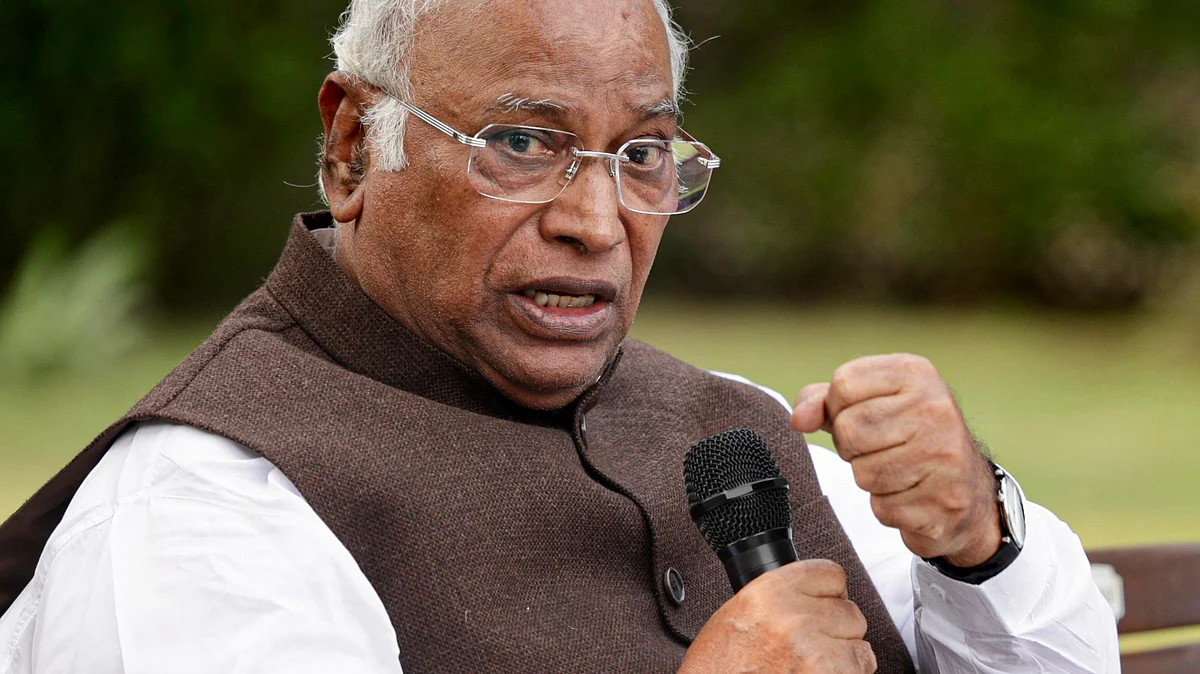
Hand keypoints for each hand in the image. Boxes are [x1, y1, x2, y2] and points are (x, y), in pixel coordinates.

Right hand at [680, 560, 875, 673]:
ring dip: (844, 656)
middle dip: (836, 629)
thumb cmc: (718, 669)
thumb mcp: (738, 614)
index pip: (830, 573)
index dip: (829, 593)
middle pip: (850, 611)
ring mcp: (813, 651)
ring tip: (814, 666)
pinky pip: (861, 669)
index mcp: (768, 593)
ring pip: (860, 644)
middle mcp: (792, 618)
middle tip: (812, 645)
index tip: (824, 604)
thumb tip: (814, 594)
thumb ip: (778, 597)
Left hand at [790, 354, 1001, 566]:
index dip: (838, 408)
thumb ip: (823, 402)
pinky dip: (888, 507)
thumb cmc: (906, 438)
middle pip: (849, 430)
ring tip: (898, 471)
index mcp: (916, 373)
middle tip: (879, 449)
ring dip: (870, 479)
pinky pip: (883, 509)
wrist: (968, 490)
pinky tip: (912, 494)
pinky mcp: (946, 500)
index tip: (863, 416)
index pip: (842, 384)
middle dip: (852, 448)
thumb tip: (798, 418)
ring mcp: (946, 455)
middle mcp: (936, 408)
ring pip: (863, 473)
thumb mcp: (868, 403)